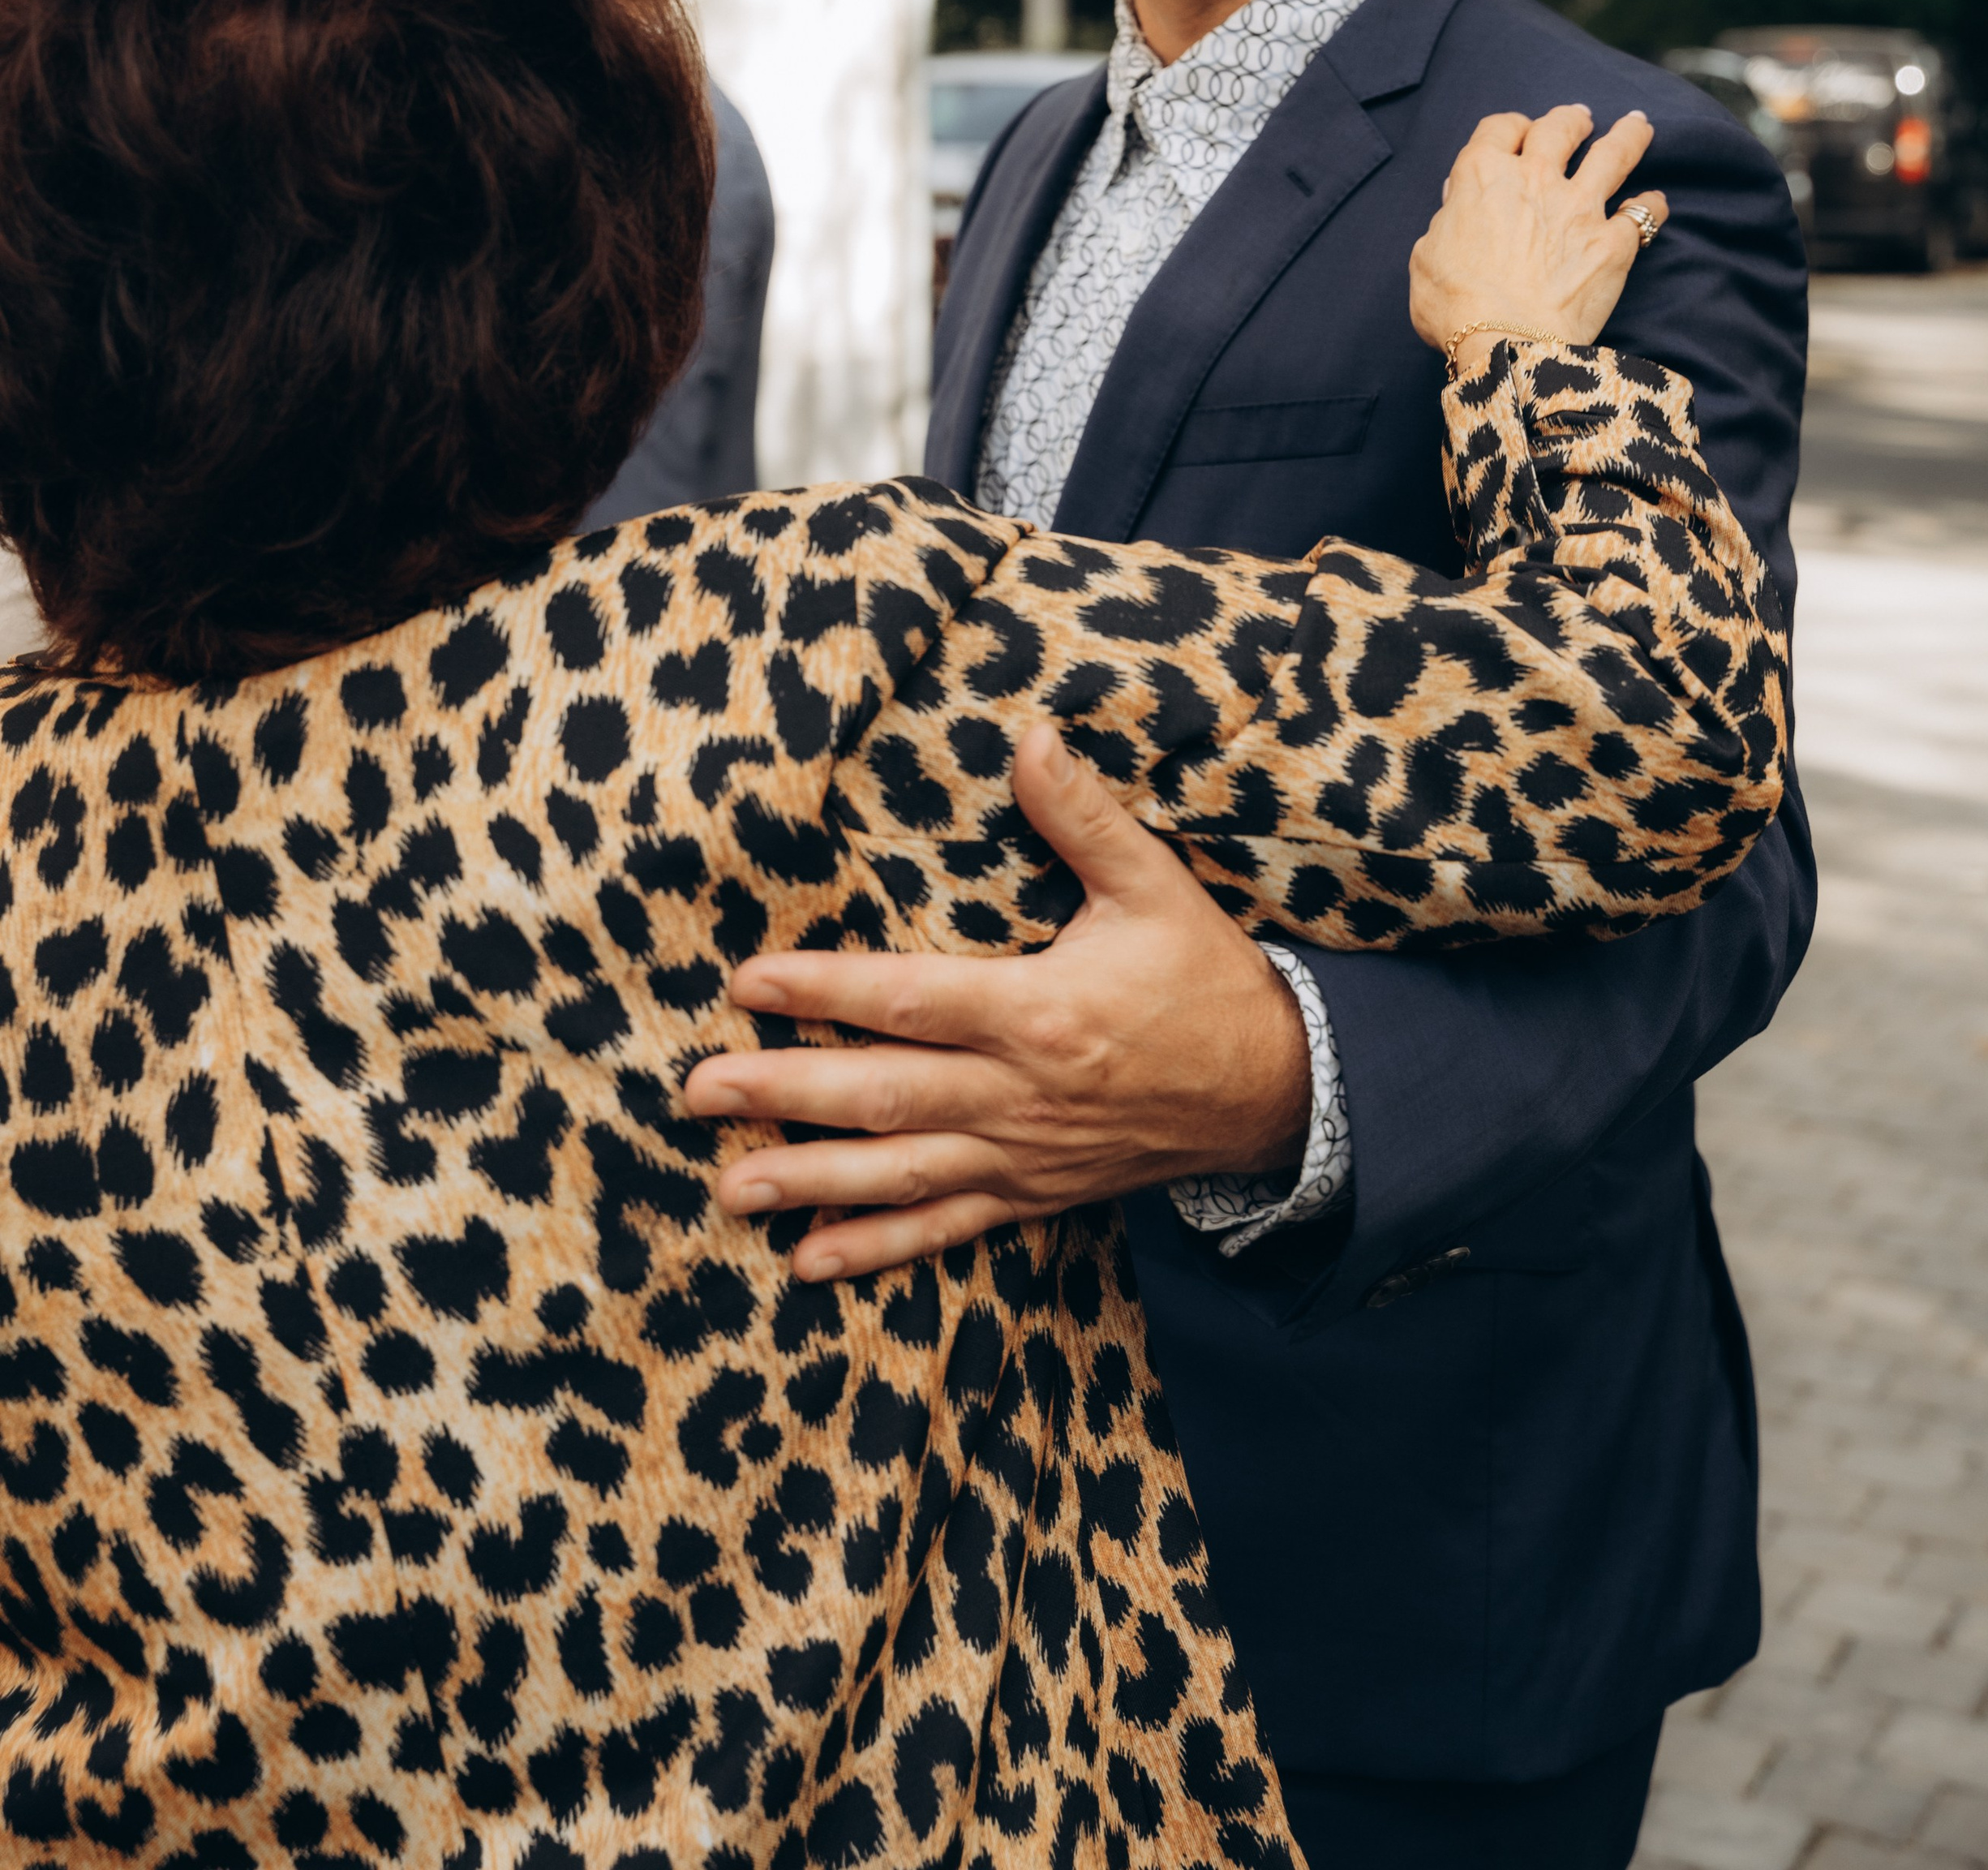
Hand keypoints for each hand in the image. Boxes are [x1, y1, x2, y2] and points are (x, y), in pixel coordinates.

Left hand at [676, 721, 1311, 1279]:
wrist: (1278, 1090)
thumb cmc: (1206, 977)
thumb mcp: (1155, 884)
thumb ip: (1084, 816)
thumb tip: (1030, 738)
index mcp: (1042, 1013)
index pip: (911, 1000)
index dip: (825, 990)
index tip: (747, 981)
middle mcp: (1022, 1095)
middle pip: (884, 1096)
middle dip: (784, 1095)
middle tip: (696, 1091)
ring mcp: (1024, 1156)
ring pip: (901, 1174)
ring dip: (809, 1184)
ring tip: (727, 1188)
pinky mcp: (1035, 1196)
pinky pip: (947, 1228)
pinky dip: (878, 1250)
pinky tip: (809, 1262)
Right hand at [1409, 103, 1668, 366]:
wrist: (1505, 342)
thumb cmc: (1455, 305)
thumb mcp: (1426, 256)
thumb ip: (1447, 222)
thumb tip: (1457, 205)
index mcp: (1483, 176)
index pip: (1498, 129)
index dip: (1509, 127)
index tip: (1516, 132)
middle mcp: (1534, 179)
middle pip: (1558, 129)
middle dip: (1569, 119)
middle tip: (1578, 117)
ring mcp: (1579, 208)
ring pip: (1613, 154)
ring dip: (1627, 136)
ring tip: (1638, 124)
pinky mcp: (1612, 243)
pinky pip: (1642, 215)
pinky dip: (1650, 207)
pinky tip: (1655, 203)